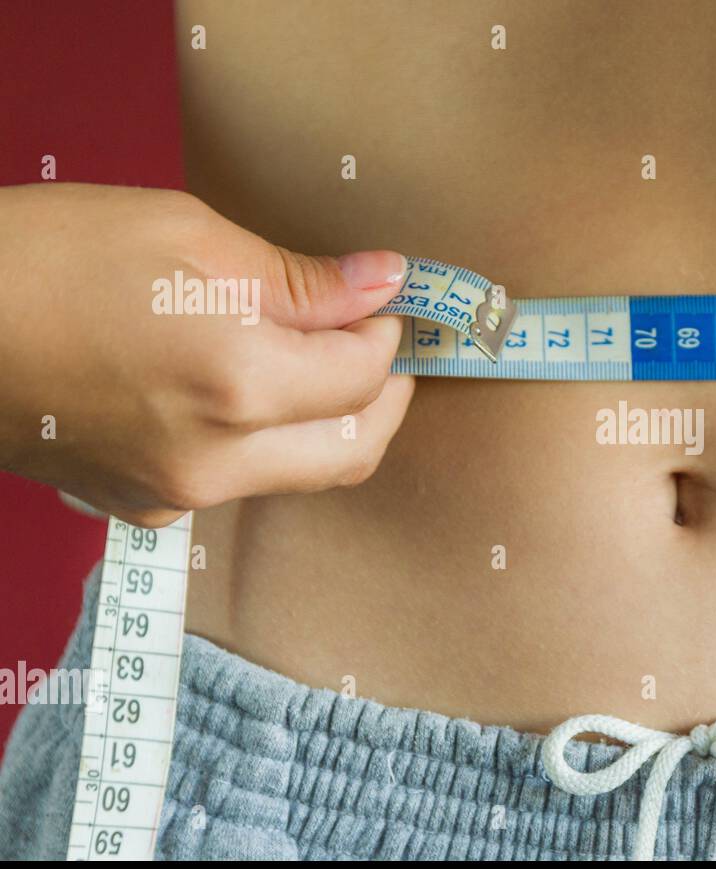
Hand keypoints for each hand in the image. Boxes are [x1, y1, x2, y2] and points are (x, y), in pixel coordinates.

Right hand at [0, 183, 414, 526]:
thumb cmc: (45, 257)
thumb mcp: (186, 235)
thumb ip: (300, 279)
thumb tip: (384, 283)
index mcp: (238, 383)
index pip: (364, 377)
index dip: (387, 335)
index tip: (383, 302)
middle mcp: (218, 458)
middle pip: (354, 449)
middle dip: (387, 398)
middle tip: (385, 348)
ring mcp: (178, 492)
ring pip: (302, 473)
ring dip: (334, 423)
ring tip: (326, 363)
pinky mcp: (143, 504)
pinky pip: (241, 482)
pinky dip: (270, 443)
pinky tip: (252, 395)